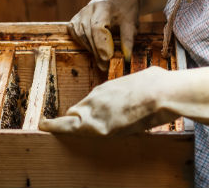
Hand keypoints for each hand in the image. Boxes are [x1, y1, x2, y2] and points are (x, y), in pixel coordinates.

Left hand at [40, 57, 208, 143]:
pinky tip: (47, 127)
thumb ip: (136, 88)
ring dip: (61, 124)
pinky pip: (74, 128)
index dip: (82, 110)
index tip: (74, 113)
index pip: (90, 102)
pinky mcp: (99, 125)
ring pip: (72, 119)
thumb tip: (148, 83)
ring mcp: (97, 111)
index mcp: (109, 89)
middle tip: (53, 123)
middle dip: (68, 118)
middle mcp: (98, 98)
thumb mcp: (144, 80)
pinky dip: (59, 127)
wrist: (162, 92)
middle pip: (78, 110)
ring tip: (46, 125)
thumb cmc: (158, 84)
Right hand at [69, 0, 173, 69]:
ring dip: (89, 48)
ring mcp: (81, 11)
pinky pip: (74, 31)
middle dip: (96, 50)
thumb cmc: (128, 9)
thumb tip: (126, 58)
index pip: (97, 27)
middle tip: (105, 66)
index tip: (108, 58)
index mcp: (104, 6)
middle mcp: (90, 7)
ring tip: (100, 61)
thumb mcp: (132, 23)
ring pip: (80, 33)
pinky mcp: (77, 16)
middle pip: (87, 32)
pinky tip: (91, 49)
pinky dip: (81, 42)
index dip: (101, 44)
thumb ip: (128, 39)